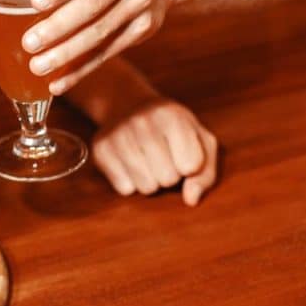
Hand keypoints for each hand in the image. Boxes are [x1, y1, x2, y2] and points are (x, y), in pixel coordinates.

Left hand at [23, 0, 173, 94]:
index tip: (35, 2)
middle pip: (92, 4)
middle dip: (58, 27)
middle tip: (28, 43)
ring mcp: (141, 2)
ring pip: (100, 33)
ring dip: (66, 54)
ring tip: (36, 66)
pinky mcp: (144, 29)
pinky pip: (108, 53)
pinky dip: (80, 70)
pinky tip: (57, 83)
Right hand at [92, 98, 217, 206]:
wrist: (129, 106)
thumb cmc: (172, 129)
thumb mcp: (200, 141)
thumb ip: (205, 172)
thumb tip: (191, 199)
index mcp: (172, 115)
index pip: (191, 166)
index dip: (189, 165)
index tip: (182, 151)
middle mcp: (142, 121)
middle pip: (168, 179)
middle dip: (170, 174)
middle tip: (163, 156)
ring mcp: (118, 134)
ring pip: (146, 187)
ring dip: (151, 180)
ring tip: (147, 160)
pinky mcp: (100, 148)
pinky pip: (124, 189)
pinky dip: (130, 182)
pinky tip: (130, 163)